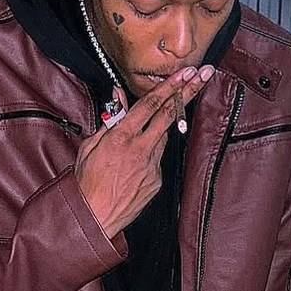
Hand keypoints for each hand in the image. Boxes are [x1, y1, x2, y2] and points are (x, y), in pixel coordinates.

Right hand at [75, 65, 215, 239]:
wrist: (94, 218)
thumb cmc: (87, 183)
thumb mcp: (91, 146)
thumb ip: (108, 120)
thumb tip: (118, 98)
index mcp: (121, 137)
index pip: (150, 104)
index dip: (169, 85)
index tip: (184, 72)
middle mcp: (140, 149)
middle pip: (169, 114)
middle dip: (188, 92)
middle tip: (203, 75)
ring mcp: (151, 166)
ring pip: (163, 137)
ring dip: (160, 128)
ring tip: (147, 133)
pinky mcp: (156, 181)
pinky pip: (157, 160)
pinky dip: (150, 155)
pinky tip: (134, 166)